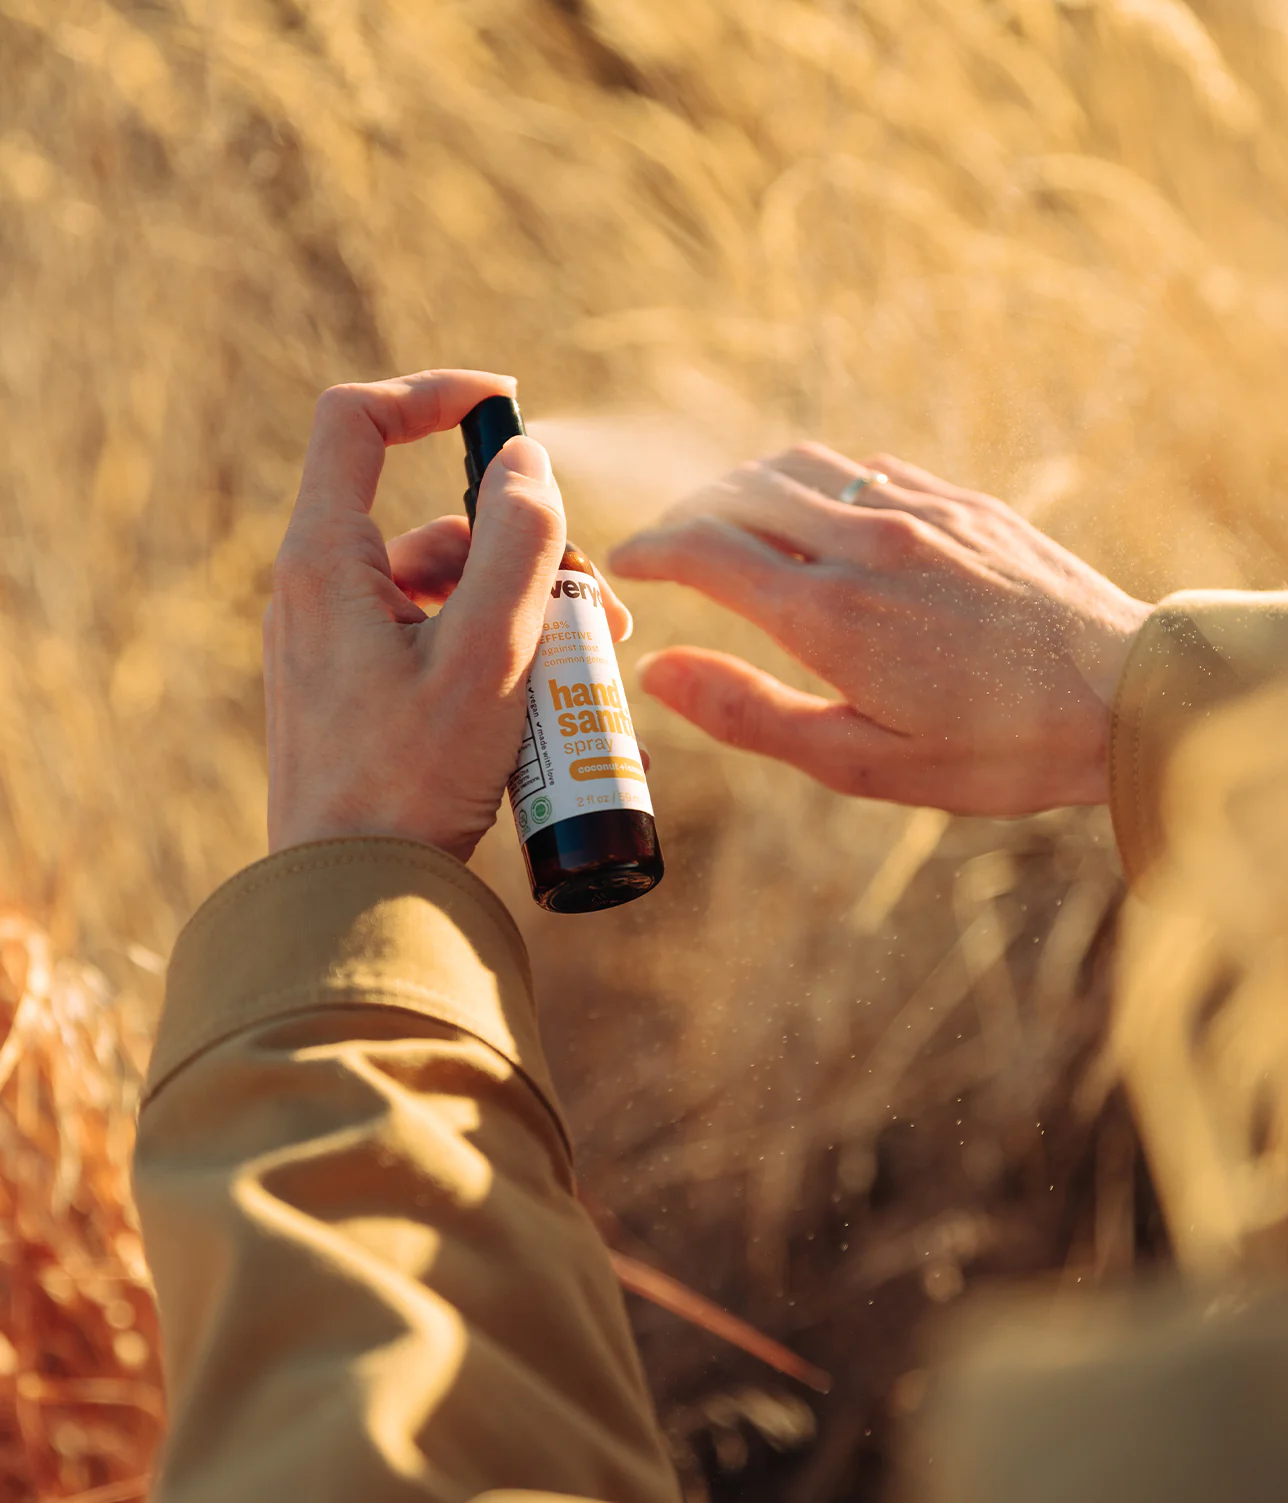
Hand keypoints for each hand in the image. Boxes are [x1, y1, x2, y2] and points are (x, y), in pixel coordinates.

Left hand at [264, 369, 631, 860]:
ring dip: (531, 619)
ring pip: (447, 598)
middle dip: (532, 556)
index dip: (433, 394)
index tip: (509, 406)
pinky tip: (566, 725)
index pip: (359, 421)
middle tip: (604, 612)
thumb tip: (529, 463)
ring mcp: (336, 652)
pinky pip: (437, 654)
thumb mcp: (488, 655)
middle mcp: (320, 595)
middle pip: (437, 529)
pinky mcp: (358, 701)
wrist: (352, 902)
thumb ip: (519, 545)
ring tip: (602, 681)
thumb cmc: (412, 780)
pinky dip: (501, 667)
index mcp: (328, 562)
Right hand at [609, 445, 1150, 814]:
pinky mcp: (960, 502)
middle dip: (686, 516)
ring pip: (799, 465)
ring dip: (745, 487)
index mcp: (827, 613)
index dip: (651, 550)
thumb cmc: (995, 748)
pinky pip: (863, 467)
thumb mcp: (860, 761)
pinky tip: (818, 516)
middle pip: (738, 494)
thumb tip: (656, 671)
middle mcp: (864, 543)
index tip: (624, 562)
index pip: (704, 548)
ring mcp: (916, 511)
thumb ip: (749, 713)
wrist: (1126, 696)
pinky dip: (815, 482)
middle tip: (666, 550)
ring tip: (727, 523)